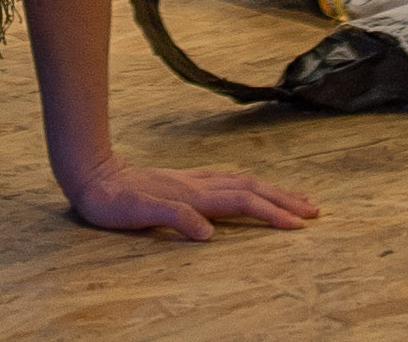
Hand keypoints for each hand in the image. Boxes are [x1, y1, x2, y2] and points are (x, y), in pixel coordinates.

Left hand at [58, 150, 320, 241]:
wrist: (92, 174)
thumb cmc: (112, 200)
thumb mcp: (137, 214)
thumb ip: (174, 219)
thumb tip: (208, 234)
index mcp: (193, 195)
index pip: (242, 202)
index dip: (271, 213)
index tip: (298, 225)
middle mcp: (198, 184)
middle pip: (251, 189)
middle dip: (284, 200)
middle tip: (314, 210)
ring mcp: (193, 180)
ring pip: (243, 182)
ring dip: (272, 191)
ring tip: (296, 198)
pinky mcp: (186, 180)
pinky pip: (229, 181)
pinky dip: (251, 186)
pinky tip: (253, 189)